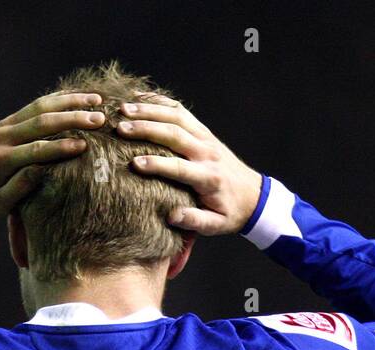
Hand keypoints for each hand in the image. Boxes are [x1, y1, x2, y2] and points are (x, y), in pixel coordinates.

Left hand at [0, 93, 106, 231]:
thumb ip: (17, 189)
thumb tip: (39, 172)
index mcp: (0, 161)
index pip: (35, 150)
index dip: (60, 147)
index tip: (84, 146)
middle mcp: (2, 138)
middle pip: (41, 122)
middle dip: (72, 119)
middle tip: (100, 119)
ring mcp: (4, 126)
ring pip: (40, 108)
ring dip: (69, 102)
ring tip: (97, 101)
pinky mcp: (8, 121)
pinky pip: (35, 106)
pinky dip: (58, 99)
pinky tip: (79, 97)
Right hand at [118, 95, 262, 235]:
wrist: (254, 196)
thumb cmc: (230, 213)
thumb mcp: (216, 225)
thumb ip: (195, 221)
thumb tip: (172, 217)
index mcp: (208, 177)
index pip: (180, 168)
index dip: (157, 165)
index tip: (134, 164)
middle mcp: (207, 153)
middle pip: (175, 134)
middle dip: (146, 129)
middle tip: (120, 128)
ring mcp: (206, 138)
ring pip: (176, 117)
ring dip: (149, 111)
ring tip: (123, 110)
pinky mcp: (204, 132)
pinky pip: (181, 111)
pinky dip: (160, 102)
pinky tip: (139, 99)